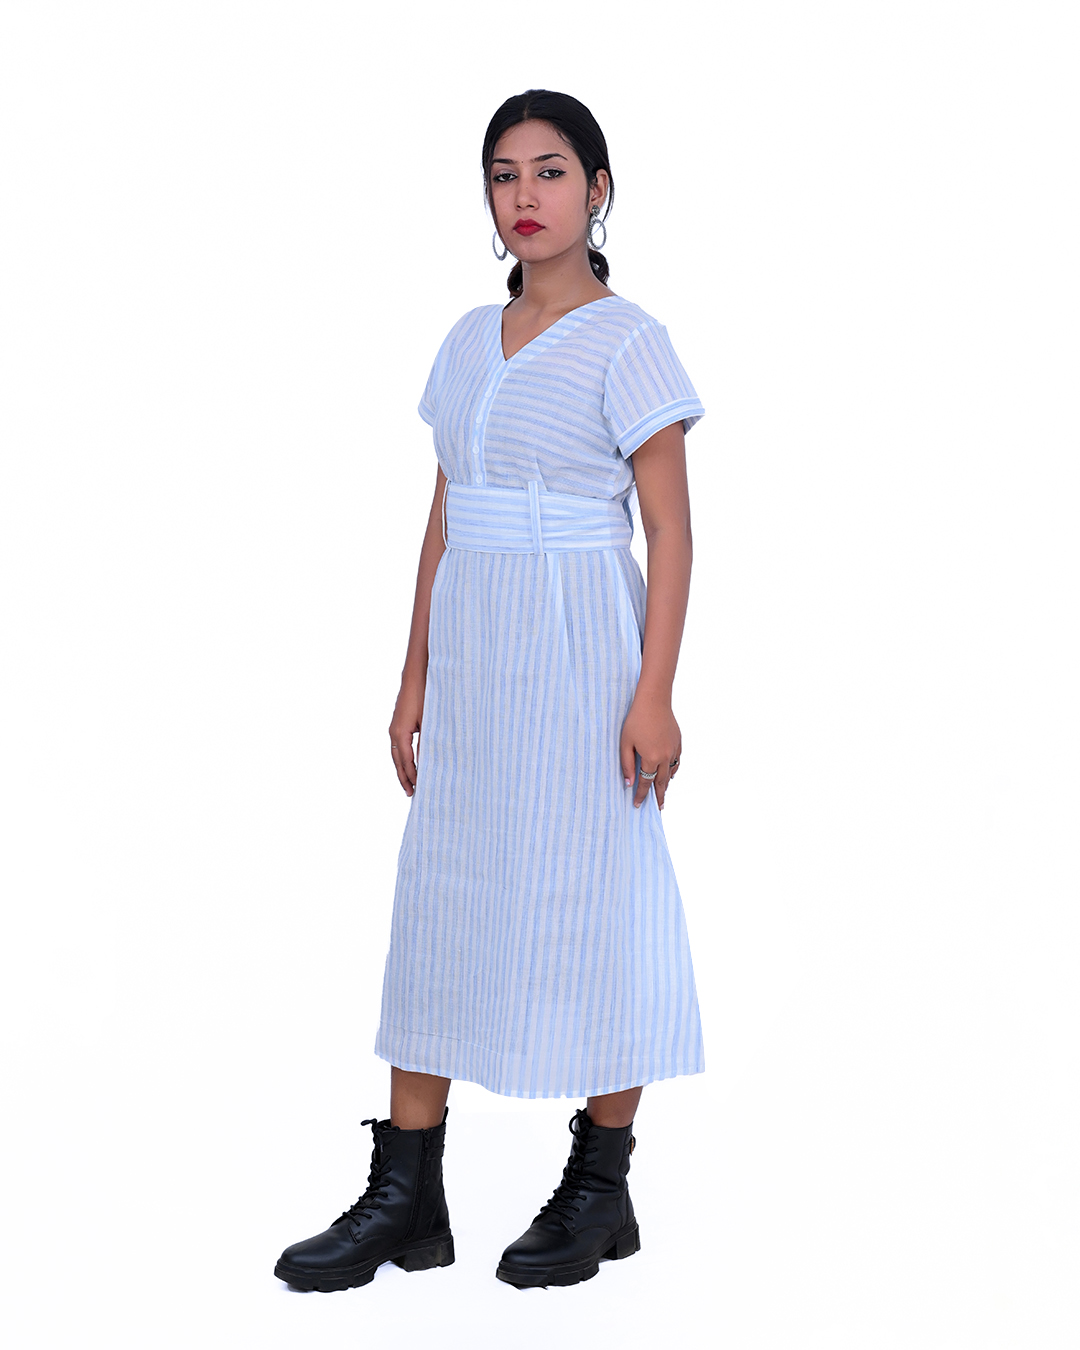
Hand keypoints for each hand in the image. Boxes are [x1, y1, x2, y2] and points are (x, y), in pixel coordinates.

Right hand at [389, 677, 425, 796]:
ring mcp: (394, 728)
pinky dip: (403, 758)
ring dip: (402, 769)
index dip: (413, 776)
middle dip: (404, 777)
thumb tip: (427, 762)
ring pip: (396, 755)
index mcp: (400, 733)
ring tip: (409, 783)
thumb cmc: (424, 695)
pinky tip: (409, 763)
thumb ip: (427, 742)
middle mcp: (394, 732)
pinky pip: (398, 746)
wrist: (415, 675)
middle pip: (397, 761)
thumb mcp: (428, 721)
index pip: (406, 761)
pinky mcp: (398, 724)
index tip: (420, 788)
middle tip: (411, 793)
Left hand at [620, 692, 681, 810]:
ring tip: (663, 793)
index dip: (641, 795)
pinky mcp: (678, 742)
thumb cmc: (636, 720)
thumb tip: (628, 783)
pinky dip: (673, 770)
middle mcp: (665, 757)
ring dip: (666, 784)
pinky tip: (670, 773)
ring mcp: (674, 749)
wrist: (654, 701)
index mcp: (651, 759)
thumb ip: (626, 764)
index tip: (637, 805)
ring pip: (671, 773)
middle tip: (659, 808)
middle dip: (659, 796)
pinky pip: (677, 761)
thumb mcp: (625, 743)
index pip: (645, 783)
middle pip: (662, 782)